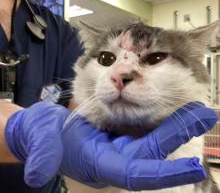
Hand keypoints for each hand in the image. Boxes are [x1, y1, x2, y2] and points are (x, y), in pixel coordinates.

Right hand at [5, 102, 217, 189]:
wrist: (41, 128)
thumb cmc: (39, 134)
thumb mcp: (39, 139)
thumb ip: (41, 154)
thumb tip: (37, 173)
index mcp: (99, 163)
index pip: (136, 172)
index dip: (163, 173)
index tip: (194, 167)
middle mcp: (114, 157)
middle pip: (152, 149)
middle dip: (178, 134)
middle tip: (205, 116)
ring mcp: (117, 145)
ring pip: (152, 137)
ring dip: (175, 125)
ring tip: (198, 110)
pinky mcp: (117, 133)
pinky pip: (144, 129)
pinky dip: (161, 121)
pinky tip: (174, 109)